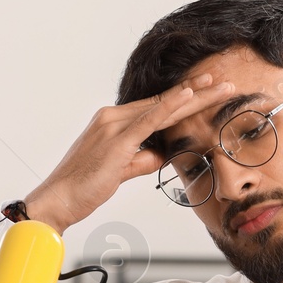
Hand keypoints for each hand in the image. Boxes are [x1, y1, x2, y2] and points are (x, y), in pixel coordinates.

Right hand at [23, 71, 236, 231]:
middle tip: (224, 83)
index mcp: (113, 122)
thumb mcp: (121, 171)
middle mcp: (113, 117)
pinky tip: (188, 95)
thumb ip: (142, 160)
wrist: (58, 199)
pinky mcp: (117, 140)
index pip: (156, 107)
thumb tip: (163, 155)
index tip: (206, 90)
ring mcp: (114, 125)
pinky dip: (170, 105)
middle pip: (163, 102)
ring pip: (162, 107)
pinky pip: (149, 119)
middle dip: (197, 92)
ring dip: (195, 96)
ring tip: (221, 87)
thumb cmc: (84, 188)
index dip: (183, 98)